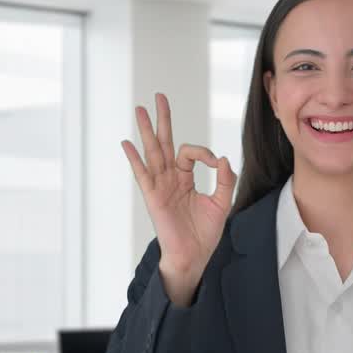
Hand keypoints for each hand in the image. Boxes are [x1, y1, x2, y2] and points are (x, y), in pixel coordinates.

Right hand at [122, 93, 237, 306]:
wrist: (194, 256)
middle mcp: (170, 178)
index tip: (216, 162)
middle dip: (163, 120)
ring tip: (139, 109)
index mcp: (185, 178)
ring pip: (153, 152)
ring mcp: (160, 186)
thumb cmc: (205, 233)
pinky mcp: (153, 197)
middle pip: (165, 143)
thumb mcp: (222, 203)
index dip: (204, 153)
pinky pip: (142, 174)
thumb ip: (225, 181)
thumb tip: (223, 159)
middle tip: (159, 97)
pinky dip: (134, 159)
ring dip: (146, 130)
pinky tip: (127, 143)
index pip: (190, 153)